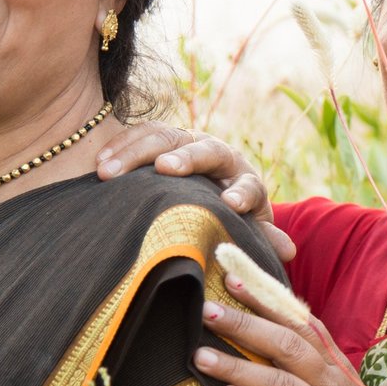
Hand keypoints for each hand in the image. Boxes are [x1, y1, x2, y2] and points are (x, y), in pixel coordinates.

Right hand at [95, 123, 295, 261]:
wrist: (207, 191)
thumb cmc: (227, 220)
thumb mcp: (245, 229)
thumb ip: (260, 237)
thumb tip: (287, 252)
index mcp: (245, 181)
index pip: (249, 184)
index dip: (241, 194)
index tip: (230, 205)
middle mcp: (220, 155)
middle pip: (206, 150)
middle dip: (185, 157)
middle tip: (165, 167)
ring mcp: (190, 142)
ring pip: (166, 136)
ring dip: (135, 152)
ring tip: (106, 172)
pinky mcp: (164, 138)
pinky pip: (141, 134)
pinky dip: (120, 146)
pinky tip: (99, 163)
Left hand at [193, 279, 386, 385]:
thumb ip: (308, 362)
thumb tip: (268, 326)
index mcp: (336, 367)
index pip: (302, 324)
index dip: (268, 301)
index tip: (234, 281)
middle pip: (288, 346)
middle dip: (246, 326)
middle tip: (207, 312)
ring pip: (281, 383)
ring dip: (239, 367)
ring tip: (201, 357)